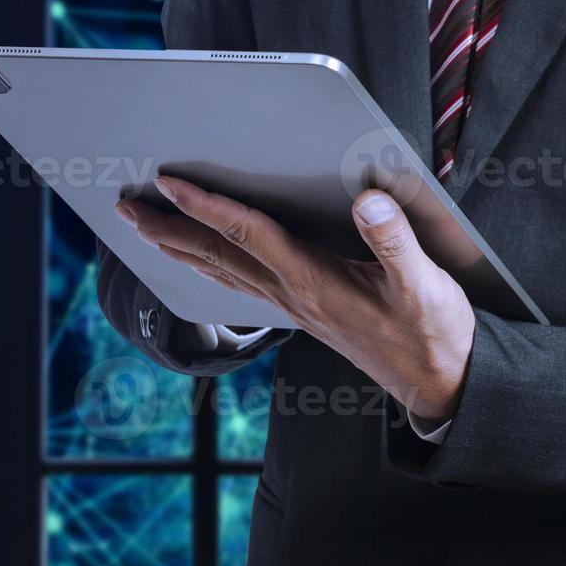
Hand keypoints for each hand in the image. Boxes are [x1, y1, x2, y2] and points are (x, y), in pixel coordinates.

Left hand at [115, 176, 475, 424]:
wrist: (439, 383)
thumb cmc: (432, 332)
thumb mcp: (425, 283)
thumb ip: (395, 240)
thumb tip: (368, 200)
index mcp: (315, 281)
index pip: (249, 234)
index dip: (207, 206)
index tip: (170, 182)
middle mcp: (294, 294)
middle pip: (217, 255)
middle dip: (169, 229)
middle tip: (126, 206)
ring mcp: (294, 306)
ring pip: (222, 272)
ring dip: (180, 248)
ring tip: (146, 228)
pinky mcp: (303, 312)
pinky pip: (242, 285)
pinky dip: (211, 267)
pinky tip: (200, 262)